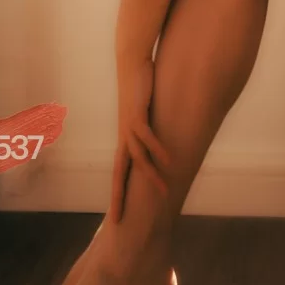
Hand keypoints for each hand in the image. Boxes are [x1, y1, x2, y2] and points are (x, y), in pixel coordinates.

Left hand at [111, 55, 170, 223]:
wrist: (131, 62)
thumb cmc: (140, 86)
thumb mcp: (146, 112)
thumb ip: (153, 126)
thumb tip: (163, 138)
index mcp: (124, 139)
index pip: (119, 173)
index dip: (117, 195)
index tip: (115, 217)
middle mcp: (124, 137)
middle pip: (118, 174)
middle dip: (118, 198)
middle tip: (117, 222)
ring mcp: (129, 126)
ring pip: (137, 158)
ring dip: (151, 176)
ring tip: (165, 192)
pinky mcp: (137, 114)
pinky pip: (147, 137)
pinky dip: (158, 150)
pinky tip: (169, 161)